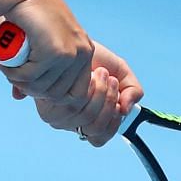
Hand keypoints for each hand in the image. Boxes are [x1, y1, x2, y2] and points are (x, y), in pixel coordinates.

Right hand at [0, 0, 94, 101]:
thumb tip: (19, 97)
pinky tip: (3, 65)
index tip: (30, 83)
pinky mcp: (55, 53)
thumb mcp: (39, 44)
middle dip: (32, 90)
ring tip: (6, 68)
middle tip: (13, 76)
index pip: (75, 93)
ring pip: (43, 87)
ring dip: (19, 82)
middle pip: (58, 94)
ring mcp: (70, 54)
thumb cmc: (27, 16)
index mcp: (84, 52)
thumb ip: (35, 70)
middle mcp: (82, 54)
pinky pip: (30, 76)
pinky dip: (13, 74)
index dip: (50, 94)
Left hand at [12, 41, 144, 145]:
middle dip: (108, 101)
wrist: (71, 42)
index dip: (112, 123)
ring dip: (100, 93)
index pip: (99, 138)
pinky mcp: (47, 106)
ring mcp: (58, 117)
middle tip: (110, 79)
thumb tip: (125, 110)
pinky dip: (87, 90)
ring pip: (85, 119)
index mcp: (88, 121)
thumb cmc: (96, 59)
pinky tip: (88, 76)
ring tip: (101, 73)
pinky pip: (73, 107)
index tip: (120, 100)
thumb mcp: (121, 74)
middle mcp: (71, 122)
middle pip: (95, 128)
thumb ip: (133, 91)